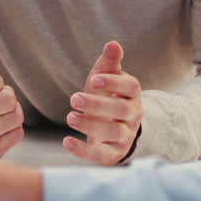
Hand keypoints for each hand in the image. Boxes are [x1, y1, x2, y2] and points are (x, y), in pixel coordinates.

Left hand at [64, 40, 142, 164]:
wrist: (113, 128)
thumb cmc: (107, 97)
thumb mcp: (106, 78)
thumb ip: (109, 63)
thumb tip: (113, 43)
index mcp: (132, 93)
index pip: (130, 86)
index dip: (114, 83)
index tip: (94, 80)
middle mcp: (133, 115)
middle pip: (121, 109)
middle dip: (98, 104)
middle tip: (74, 98)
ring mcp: (126, 135)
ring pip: (114, 132)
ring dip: (91, 124)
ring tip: (70, 117)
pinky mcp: (115, 154)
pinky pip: (103, 156)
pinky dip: (84, 150)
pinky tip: (67, 141)